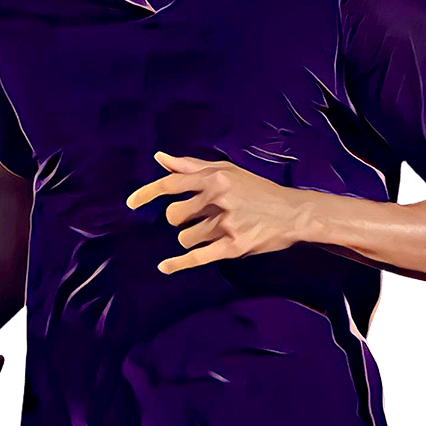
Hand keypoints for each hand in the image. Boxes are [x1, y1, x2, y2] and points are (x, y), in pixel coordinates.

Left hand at [126, 151, 310, 273]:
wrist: (294, 213)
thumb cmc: (258, 190)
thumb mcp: (228, 171)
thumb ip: (192, 166)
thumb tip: (161, 159)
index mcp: (215, 178)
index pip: (171, 184)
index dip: (147, 194)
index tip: (131, 203)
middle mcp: (219, 198)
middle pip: (175, 216)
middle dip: (180, 220)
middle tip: (197, 219)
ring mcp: (227, 224)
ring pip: (186, 237)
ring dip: (193, 238)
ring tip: (214, 232)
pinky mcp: (234, 246)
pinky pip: (197, 257)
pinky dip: (178, 263)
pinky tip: (164, 266)